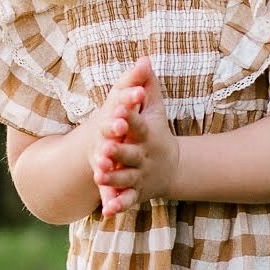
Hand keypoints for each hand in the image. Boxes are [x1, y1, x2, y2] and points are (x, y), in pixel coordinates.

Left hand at [91, 56, 177, 216]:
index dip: (128, 117)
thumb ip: (147, 84)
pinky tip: (107, 211)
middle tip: (104, 147)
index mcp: (147, 134)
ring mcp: (140, 176)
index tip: (118, 110)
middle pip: (131, 154)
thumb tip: (145, 58)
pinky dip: (118, 206)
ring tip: (98, 174)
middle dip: (118, 151)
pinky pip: (127, 201)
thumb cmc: (156, 131)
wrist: (170, 168)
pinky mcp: (136, 193)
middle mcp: (144, 156)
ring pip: (126, 178)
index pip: (138, 124)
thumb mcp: (155, 108)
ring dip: (114, 178)